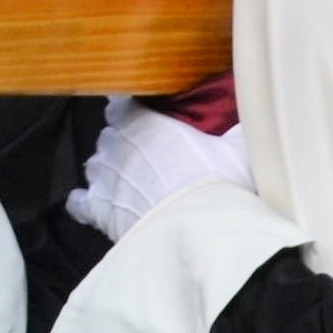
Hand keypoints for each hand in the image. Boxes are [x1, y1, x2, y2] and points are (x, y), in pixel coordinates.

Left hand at [68, 100, 249, 240]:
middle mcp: (115, 145)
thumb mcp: (239, 146)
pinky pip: (79, 202)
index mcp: (144, 122)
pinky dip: (85, 200)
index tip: (147, 113)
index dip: (132, 108)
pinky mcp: (96, 212)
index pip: (122, 104)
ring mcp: (102, 179)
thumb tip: (253, 114)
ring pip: (95, 165)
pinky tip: (97, 201)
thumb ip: (237, 128)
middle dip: (124, 139)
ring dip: (109, 167)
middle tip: (151, 149)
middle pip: (110, 134)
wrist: (195, 228)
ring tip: (131, 177)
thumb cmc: (217, 178)